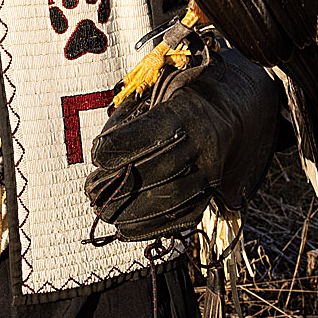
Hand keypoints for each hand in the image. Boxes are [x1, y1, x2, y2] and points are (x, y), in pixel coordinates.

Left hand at [85, 45, 279, 238]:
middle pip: (160, 168)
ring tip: (102, 211)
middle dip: (121, 183)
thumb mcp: (158, 89)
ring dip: (132, 210)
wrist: (226, 113)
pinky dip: (152, 226)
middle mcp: (204, 142)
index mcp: (188, 110)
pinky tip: (125, 228)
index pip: (153, 130)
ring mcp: (211, 170)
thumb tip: (100, 148)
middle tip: (91, 190)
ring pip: (172, 197)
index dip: (122, 144)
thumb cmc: (178, 98)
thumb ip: (130, 111)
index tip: (97, 153)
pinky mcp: (212, 192)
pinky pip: (184, 215)